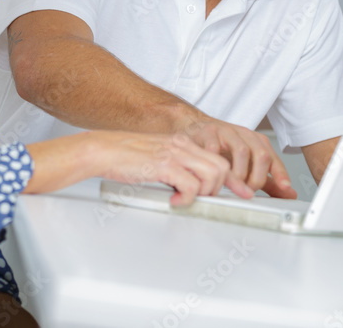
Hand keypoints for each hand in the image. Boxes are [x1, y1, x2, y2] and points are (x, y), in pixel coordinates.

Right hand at [88, 130, 230, 205]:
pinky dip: (187, 198)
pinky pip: (190, 185)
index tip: (240, 192)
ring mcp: (173, 154)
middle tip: (203, 199)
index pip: (218, 158)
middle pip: (221, 167)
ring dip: (204, 193)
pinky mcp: (163, 165)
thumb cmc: (123, 156)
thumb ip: (174, 168)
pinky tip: (173, 200)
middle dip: (219, 189)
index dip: (231, 179)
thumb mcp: (156, 158)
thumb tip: (187, 188)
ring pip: (211, 176)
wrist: (102, 150)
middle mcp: (181, 146)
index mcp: (181, 143)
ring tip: (187, 199)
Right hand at [181, 118, 296, 199]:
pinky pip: (216, 151)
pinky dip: (217, 166)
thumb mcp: (246, 162)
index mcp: (254, 140)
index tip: (284, 187)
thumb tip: (288, 193)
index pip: (272, 157)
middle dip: (257, 177)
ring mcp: (225, 132)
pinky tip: (216, 177)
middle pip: (261, 153)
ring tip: (234, 186)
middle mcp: (242, 134)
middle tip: (249, 191)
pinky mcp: (207, 134)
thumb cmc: (221, 146)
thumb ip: (267, 179)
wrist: (194, 126)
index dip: (280, 174)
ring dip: (240, 173)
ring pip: (241, 150)